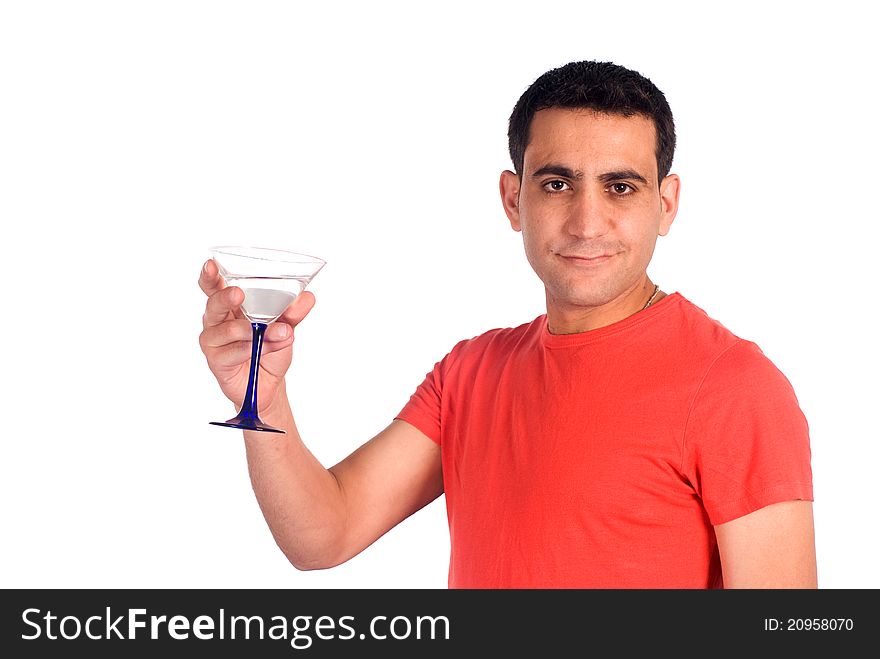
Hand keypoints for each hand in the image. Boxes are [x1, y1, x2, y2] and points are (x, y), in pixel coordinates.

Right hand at [198, 258, 315, 412]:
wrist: (269, 384)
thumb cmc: (269, 350)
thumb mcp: (284, 328)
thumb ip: (293, 313)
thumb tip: (308, 297)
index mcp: (229, 307)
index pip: (213, 287)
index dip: (209, 276)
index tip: (210, 264)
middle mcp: (216, 322)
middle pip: (213, 304)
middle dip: (225, 297)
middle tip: (239, 294)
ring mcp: (214, 342)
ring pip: (229, 330)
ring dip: (254, 332)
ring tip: (277, 333)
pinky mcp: (217, 362)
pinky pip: (232, 352)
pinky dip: (251, 349)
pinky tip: (260, 349)